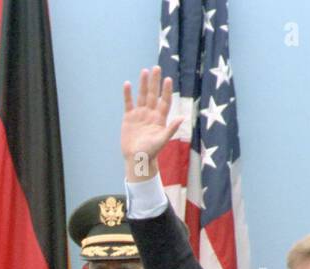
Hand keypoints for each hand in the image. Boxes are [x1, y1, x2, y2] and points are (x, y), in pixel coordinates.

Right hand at [121, 65, 182, 179]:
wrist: (137, 159)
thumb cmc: (151, 152)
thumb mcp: (162, 140)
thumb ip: (171, 129)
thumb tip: (182, 118)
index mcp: (160, 118)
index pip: (164, 101)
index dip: (166, 91)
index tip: (168, 80)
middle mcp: (150, 113)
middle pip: (153, 94)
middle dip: (155, 82)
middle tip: (156, 68)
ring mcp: (139, 114)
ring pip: (142, 96)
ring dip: (143, 84)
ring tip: (144, 71)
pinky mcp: (129, 118)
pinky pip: (128, 103)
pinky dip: (128, 94)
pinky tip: (127, 84)